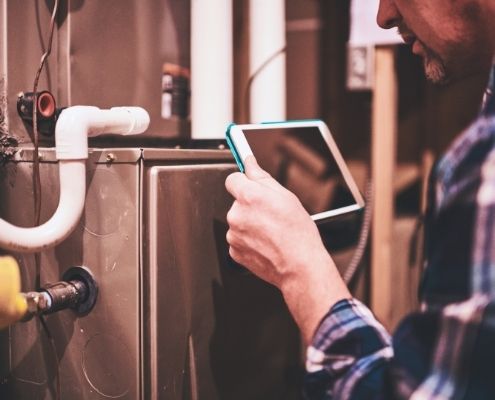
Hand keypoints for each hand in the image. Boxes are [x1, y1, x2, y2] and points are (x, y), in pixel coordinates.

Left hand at [225, 156, 350, 342]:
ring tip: (272, 232)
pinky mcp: (234, 251)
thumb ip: (262, 177)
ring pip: (239, 222)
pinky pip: (239, 239)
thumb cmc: (298, 233)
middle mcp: (236, 214)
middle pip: (237, 202)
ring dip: (251, 224)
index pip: (232, 179)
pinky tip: (266, 244)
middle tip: (272, 215)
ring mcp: (233, 234)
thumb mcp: (286, 196)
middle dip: (251, 206)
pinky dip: (249, 241)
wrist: (299, 266)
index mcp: (248, 196)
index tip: (250, 185)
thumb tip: (250, 164)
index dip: (244, 182)